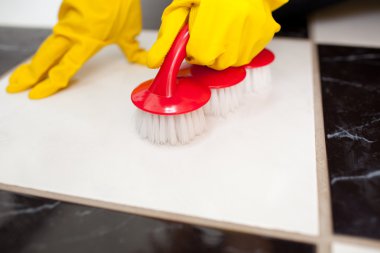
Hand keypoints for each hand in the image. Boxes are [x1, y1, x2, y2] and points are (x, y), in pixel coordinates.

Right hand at [6, 0, 146, 98]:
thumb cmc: (121, 2)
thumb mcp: (130, 31)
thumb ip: (132, 50)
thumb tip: (141, 60)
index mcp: (87, 42)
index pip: (64, 68)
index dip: (49, 83)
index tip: (36, 93)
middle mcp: (71, 34)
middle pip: (44, 58)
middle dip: (28, 74)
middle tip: (14, 87)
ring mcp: (65, 22)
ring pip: (46, 46)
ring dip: (34, 62)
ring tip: (21, 75)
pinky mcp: (64, 11)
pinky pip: (56, 32)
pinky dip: (50, 45)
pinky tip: (44, 56)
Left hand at [147, 0, 287, 69]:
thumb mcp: (181, 8)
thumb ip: (167, 37)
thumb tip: (153, 63)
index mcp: (211, 27)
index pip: (198, 56)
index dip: (193, 47)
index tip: (195, 35)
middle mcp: (235, 33)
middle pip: (217, 63)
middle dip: (210, 51)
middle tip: (210, 30)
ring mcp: (254, 34)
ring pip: (235, 61)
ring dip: (226, 51)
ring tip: (225, 28)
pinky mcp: (266, 32)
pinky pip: (250, 52)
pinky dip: (241, 46)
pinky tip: (237, 28)